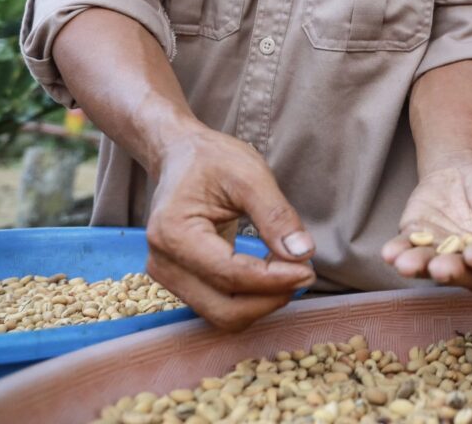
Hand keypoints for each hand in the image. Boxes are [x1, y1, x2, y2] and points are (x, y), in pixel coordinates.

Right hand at [146, 129, 315, 330]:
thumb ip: (276, 215)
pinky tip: (271, 273)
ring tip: (290, 270)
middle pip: (224, 310)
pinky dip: (250, 298)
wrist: (182, 156)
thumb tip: (303, 254)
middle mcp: (163, 264)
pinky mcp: (181, 282)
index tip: (309, 269)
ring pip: (223, 316)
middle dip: (270, 299)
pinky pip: (220, 306)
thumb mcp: (250, 175)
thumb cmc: (212, 160)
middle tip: (305, 273)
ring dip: (262, 302)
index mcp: (173, 233)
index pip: (230, 275)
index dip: (274, 279)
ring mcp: (168, 277)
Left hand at [381, 158, 471, 288]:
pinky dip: (398, 253)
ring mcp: (443, 254)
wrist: (466, 170)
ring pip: (431, 266)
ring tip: (407, 264)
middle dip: (451, 271)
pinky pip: (407, 250)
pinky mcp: (418, 241)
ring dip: (419, 267)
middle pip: (463, 272)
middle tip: (440, 268)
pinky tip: (390, 253)